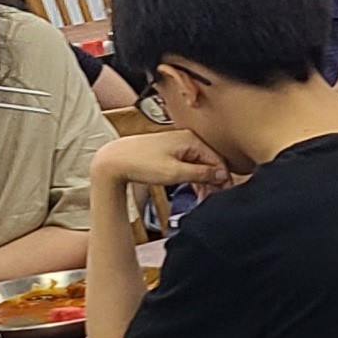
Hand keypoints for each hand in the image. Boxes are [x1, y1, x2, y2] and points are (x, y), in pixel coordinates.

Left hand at [94, 128, 228, 192]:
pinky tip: (193, 188)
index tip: (225, 193)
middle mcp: (185, 139)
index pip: (217, 160)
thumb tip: (221, 174)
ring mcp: (176, 145)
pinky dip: (192, 176)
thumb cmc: (139, 163)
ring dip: (203, 181)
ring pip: (199, 164)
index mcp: (190, 140)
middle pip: (209, 162)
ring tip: (203, 197)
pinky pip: (188, 164)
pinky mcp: (168, 152)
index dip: (223, 179)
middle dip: (213, 181)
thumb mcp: (174, 172)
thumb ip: (201, 174)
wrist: (113, 162)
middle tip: (214, 199)